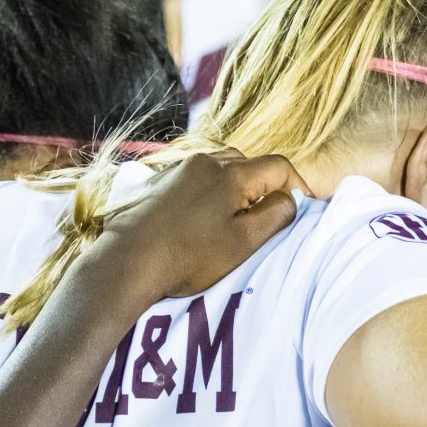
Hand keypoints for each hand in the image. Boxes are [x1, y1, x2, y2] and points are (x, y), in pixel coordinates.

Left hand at [86, 149, 303, 304]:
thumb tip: (292, 198)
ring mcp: (177, 169)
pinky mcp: (157, 182)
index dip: (298, 186)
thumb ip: (277, 214)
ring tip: (233, 219)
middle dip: (265, 187)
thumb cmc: (190, 256)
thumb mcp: (244, 242)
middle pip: (250, 164)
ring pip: (221, 169)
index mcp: (231, 174)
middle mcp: (205, 162)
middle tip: (266, 218)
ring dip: (236, 188)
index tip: (300, 210)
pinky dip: (209, 192)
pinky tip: (200, 219)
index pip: (279, 166)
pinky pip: (195, 178)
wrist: (126, 263)